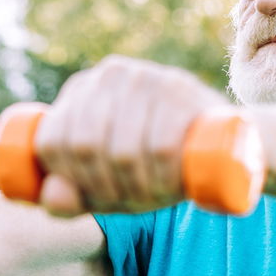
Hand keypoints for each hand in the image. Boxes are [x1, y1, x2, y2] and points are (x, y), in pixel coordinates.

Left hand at [32, 56, 224, 215]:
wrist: (223, 142)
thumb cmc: (153, 166)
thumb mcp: (106, 187)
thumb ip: (69, 199)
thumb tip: (52, 197)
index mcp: (79, 92)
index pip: (52, 141)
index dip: (71, 181)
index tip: (98, 198)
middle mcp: (107, 75)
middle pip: (84, 146)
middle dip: (106, 188)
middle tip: (133, 201)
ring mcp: (144, 76)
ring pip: (122, 150)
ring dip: (139, 188)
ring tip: (157, 195)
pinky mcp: (180, 86)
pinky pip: (160, 145)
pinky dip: (162, 177)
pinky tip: (172, 185)